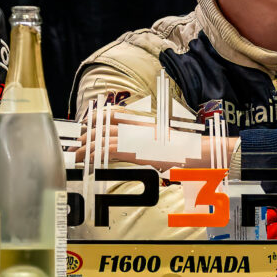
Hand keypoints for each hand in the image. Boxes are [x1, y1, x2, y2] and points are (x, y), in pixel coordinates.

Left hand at [71, 104, 237, 172]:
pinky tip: (88, 162)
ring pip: (102, 138)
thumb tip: (146, 152)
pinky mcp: (137, 149)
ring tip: (75, 157)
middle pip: (103, 126)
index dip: (96, 120)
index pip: (113, 114)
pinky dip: (95, 155)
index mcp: (143, 124)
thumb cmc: (188, 154)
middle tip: (74, 148)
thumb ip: (151, 146)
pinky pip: (109, 150)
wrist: (201, 153)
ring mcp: (137, 137)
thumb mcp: (167, 146)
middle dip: (85, 137)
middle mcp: (137, 127)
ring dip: (85, 148)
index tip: (84, 128)